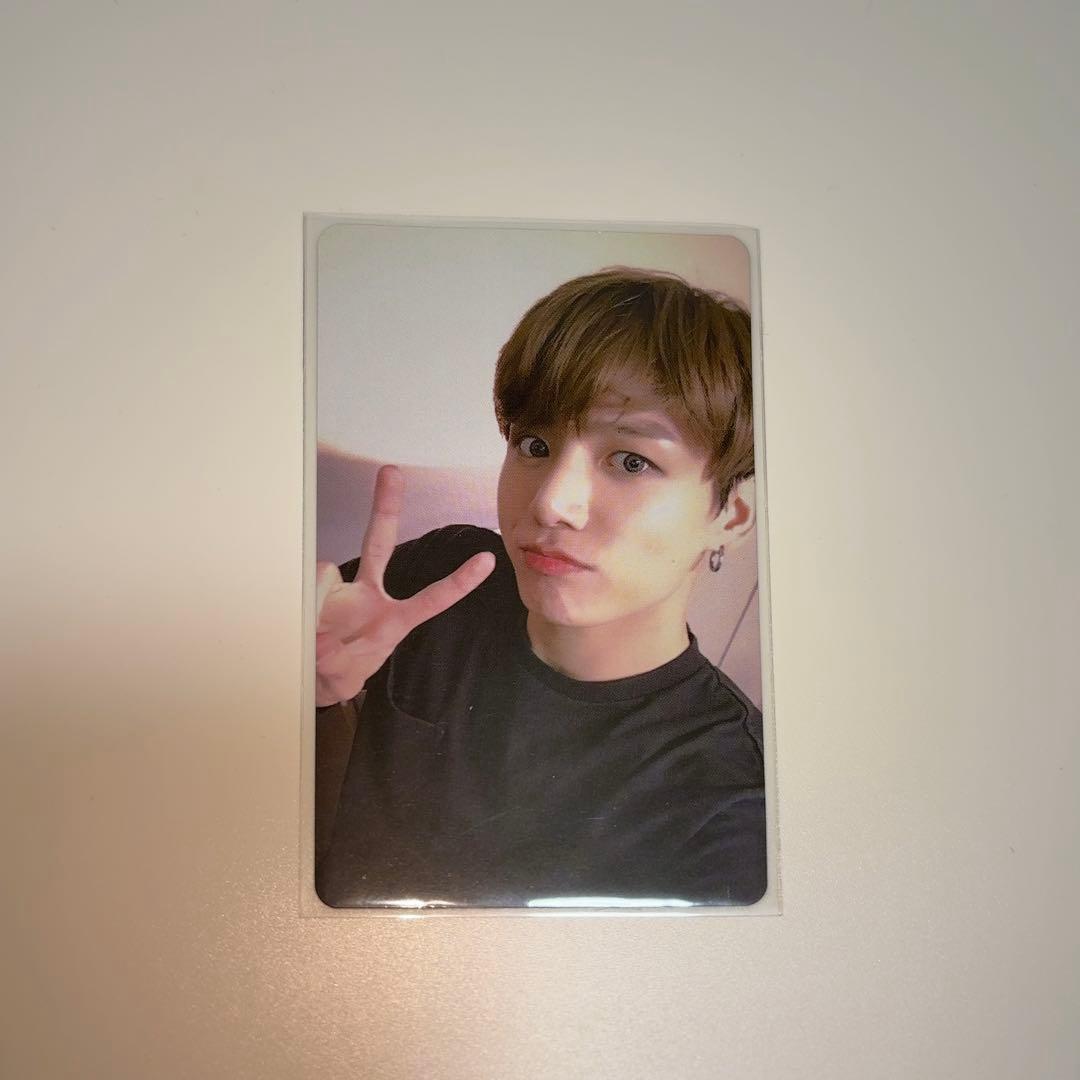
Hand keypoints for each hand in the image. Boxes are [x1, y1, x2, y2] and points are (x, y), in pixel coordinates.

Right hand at [314, 465, 495, 705]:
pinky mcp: (312, 591)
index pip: (432, 599)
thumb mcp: (343, 674)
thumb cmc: (339, 671)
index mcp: (393, 619)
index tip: (488, 560)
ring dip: (318, 608)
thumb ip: (335, 659)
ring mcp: (339, 590)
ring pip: (327, 573)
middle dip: (385, 506)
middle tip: (392, 471)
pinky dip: (303, 610)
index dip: (459, 582)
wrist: (311, 678)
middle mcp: (368, 595)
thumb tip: (319, 633)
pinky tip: (306, 630)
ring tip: (315, 640)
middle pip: (378, 543)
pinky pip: (307, 588)